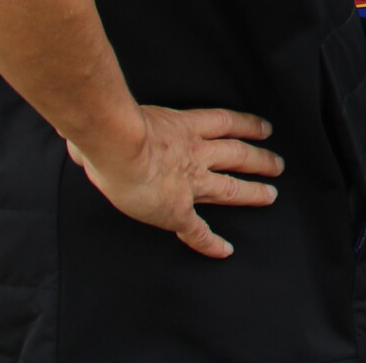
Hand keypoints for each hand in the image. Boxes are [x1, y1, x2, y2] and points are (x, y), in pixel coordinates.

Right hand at [65, 104, 282, 258]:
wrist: (118, 145)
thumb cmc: (112, 125)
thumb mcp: (121, 113)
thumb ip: (114, 120)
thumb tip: (87, 131)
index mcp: (184, 126)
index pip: (225, 123)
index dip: (246, 125)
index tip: (264, 128)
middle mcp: (194, 153)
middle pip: (238, 155)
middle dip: (259, 160)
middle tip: (278, 164)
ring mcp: (189, 182)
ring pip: (229, 187)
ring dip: (252, 192)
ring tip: (272, 195)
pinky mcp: (177, 210)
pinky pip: (198, 230)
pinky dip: (211, 242)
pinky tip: (225, 251)